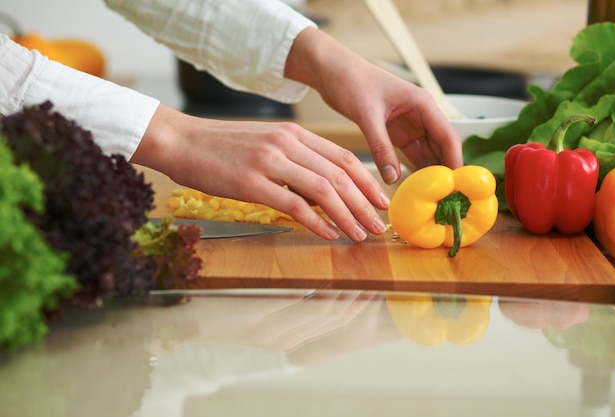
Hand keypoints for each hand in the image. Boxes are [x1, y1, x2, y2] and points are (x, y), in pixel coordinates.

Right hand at [131, 105, 389, 241]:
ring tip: (361, 234)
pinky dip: (316, 222)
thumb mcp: (265, 143)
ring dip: (347, 215)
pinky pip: (293, 205)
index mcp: (294, 134)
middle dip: (365, 203)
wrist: (181, 141)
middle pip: (340, 175)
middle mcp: (287, 144)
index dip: (367, 181)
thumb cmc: (222, 146)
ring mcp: (269, 162)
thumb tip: (321, 187)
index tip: (381, 201)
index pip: (343, 158)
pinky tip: (328, 235)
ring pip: (323, 190)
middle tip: (380, 225)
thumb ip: (294, 159)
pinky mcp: (251, 182)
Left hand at [285, 27, 462, 183]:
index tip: (456, 185)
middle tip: (446, 199)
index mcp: (422, 104)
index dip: (454, 161)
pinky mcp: (396, 133)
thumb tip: (393, 179)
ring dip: (430, 173)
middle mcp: (421, 115)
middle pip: (441, 147)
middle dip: (445, 171)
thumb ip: (380, 146)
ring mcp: (410, 125)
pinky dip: (413, 170)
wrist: (333, 71)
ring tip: (433, 199)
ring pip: (427, 153)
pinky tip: (415, 188)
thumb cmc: (352, 82)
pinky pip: (411, 155)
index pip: (448, 136)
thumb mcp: (367, 115)